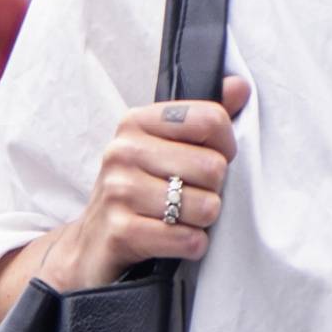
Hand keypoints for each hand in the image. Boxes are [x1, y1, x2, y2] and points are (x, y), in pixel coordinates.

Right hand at [41, 76, 252, 290]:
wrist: (91, 246)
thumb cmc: (137, 193)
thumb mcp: (163, 149)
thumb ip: (203, 119)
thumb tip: (239, 85)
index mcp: (136, 122)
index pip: (211, 119)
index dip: (226, 146)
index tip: (210, 160)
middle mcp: (123, 151)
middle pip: (213, 166)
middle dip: (213, 190)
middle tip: (189, 198)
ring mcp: (119, 191)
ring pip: (206, 206)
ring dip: (202, 222)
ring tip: (179, 219)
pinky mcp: (121, 231)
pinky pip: (189, 239)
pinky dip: (192, 245)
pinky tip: (173, 241)